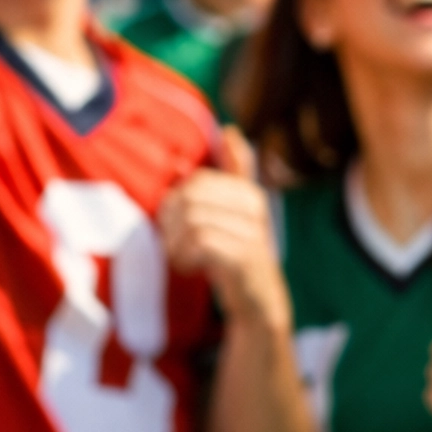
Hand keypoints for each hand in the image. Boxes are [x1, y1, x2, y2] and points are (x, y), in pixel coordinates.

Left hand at [159, 127, 290, 332]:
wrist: (259, 302)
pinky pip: (201, 241)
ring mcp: (251, 231)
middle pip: (191, 197)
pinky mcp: (244, 257)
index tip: (176, 225)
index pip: (197, 182)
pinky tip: (191, 267)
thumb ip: (235, 171)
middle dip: (172, 222)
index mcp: (247, 192)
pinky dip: (186, 256)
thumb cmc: (239, 252)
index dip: (176, 203)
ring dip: (177, 244)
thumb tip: (230, 130)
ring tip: (182, 257)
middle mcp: (254, 206)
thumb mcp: (235, 211)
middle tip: (174, 244)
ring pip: (193, 219)